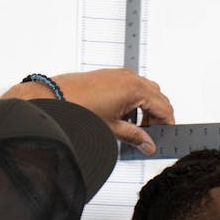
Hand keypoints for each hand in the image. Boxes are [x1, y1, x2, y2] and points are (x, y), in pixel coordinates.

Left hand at [2, 69, 174, 154]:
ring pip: (146, 90)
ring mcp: (120, 74)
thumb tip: (147, 145)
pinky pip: (131, 85)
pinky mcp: (110, 75)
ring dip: (146, 107)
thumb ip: (134, 137)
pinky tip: (122, 116)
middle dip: (157, 116)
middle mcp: (130, 78)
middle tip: (150, 135)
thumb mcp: (111, 128)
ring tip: (134, 127)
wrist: (52, 97)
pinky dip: (134, 100)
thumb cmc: (77, 108)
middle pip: (158, 97)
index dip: (167, 123)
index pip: (164, 107)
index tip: (163, 136)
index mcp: (135, 89)